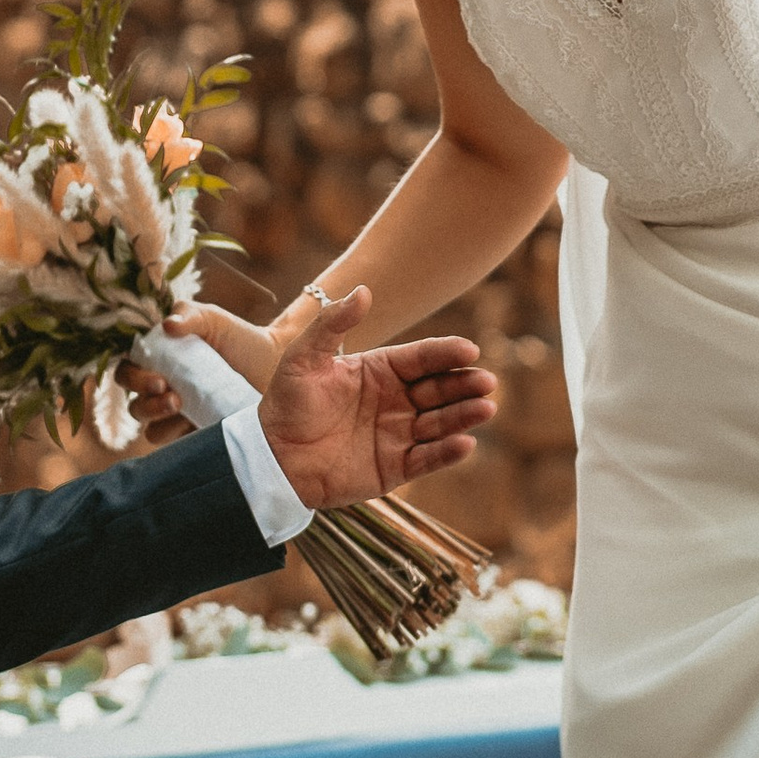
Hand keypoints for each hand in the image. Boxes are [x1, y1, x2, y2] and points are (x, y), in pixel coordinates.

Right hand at [119, 301, 279, 438]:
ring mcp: (176, 415)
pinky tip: (195, 424)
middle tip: (171, 395)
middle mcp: (162, 389)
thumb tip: (167, 325)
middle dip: (147, 402)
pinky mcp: (193, 434)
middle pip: (134, 403)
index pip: (127, 371)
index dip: (134, 378)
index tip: (158, 380)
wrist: (273, 364)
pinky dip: (178, 435)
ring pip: (149, 428)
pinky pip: (172, 443)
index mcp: (158, 361)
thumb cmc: (239, 338)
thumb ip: (189, 315)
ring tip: (182, 408)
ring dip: (159, 418)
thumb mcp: (214, 320)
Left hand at [254, 286, 496, 510]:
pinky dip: (447, 452)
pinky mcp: (395, 467)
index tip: (469, 350)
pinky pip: (427, 458)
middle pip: (439, 389)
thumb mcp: (303, 358)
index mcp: (380, 371)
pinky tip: (465, 443)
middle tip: (486, 381)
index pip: (421, 358)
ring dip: (464, 415)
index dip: (446, 353)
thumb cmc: (286, 404)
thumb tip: (364, 290)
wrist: (272, 458)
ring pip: (440, 422)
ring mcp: (398, 434)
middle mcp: (395, 401)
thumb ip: (333, 324)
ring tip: (486, 408)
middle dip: (464, 384)